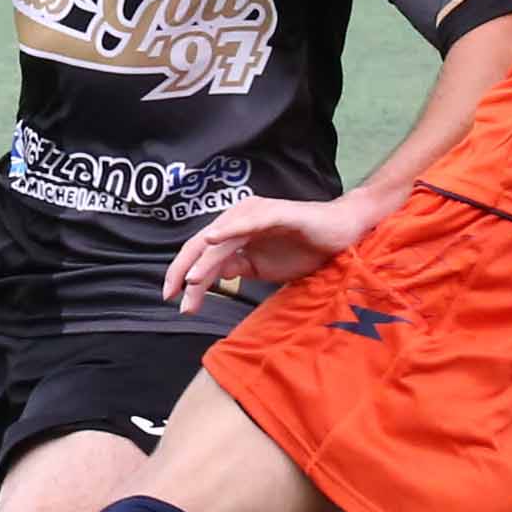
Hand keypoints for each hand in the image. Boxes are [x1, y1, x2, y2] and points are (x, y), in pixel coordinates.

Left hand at [164, 186, 375, 310]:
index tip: (172, 299)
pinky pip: (248, 221)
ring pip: (221, 238)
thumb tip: (212, 278)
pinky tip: (213, 239)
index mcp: (234, 230)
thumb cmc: (302, 248)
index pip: (200, 253)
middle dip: (184, 271)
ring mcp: (256, 213)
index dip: (182, 274)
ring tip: (191, 281)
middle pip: (201, 245)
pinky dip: (229, 230)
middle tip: (171, 295)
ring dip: (203, 259)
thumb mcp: (260, 267)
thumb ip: (236, 268)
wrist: (340, 234)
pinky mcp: (275, 212)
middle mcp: (239, 217)